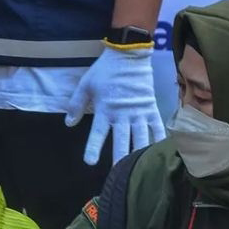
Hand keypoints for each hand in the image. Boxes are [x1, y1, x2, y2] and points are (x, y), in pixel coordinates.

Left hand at [64, 44, 165, 165]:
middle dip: (119, 159)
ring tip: (139, 171)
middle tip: (118, 175)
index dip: (94, 148)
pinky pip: (156, 126)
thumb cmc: (106, 70)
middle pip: (121, 141)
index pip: (98, 133)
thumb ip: (77, 104)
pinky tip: (160, 152)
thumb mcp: (86, 84)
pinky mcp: (151, 107)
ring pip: (140, 137)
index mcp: (105, 109)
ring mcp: (139, 112)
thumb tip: (68, 123)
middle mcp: (123, 114)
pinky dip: (159, 139)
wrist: (130, 53)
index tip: (90, 162)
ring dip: (138, 154)